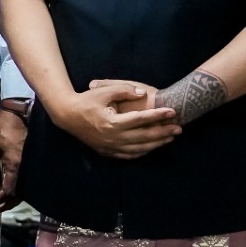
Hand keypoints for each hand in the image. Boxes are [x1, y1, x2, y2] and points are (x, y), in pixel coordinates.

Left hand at [0, 105, 27, 205]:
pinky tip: (13, 189)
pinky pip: (27, 179)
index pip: (9, 189)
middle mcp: (25, 167)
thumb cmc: (3, 129)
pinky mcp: (31, 160)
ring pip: (25, 187)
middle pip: (20, 193)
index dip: (0, 199)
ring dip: (14, 197)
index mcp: (15, 165)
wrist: (19, 114)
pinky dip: (20, 187)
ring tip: (4, 202)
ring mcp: (30, 164)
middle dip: (8, 202)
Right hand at [51, 79, 179, 159]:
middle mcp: (113, 138)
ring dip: (156, 144)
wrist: (67, 116)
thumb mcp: (103, 92)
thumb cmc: (86, 101)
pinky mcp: (107, 152)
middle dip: (163, 132)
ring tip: (170, 138)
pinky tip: (152, 147)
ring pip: (139, 149)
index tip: (172, 111)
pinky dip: (142, 152)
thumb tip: (143, 93)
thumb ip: (124, 90)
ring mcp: (110, 147)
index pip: (142, 119)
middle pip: (144, 137)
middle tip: (178, 128)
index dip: (158, 115)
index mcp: (113, 122)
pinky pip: (129, 155)